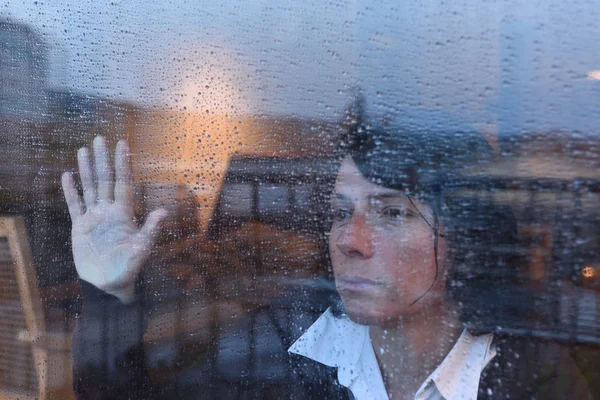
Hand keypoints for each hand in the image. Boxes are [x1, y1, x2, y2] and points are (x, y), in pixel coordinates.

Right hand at [62, 136, 166, 302]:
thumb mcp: (142, 248)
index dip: (123, 163)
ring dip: (87, 169)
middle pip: (105, 180)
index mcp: (124, 213)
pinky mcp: (80, 226)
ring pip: (90, 187)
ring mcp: (94, 217)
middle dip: (103, 159)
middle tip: (99, 138)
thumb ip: (150, 229)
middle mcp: (110, 210)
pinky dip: (71, 190)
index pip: (123, 182)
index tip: (122, 144)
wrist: (109, 283)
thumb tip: (164, 212)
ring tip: (83, 149)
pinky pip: (75, 204)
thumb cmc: (129, 267)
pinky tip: (68, 175)